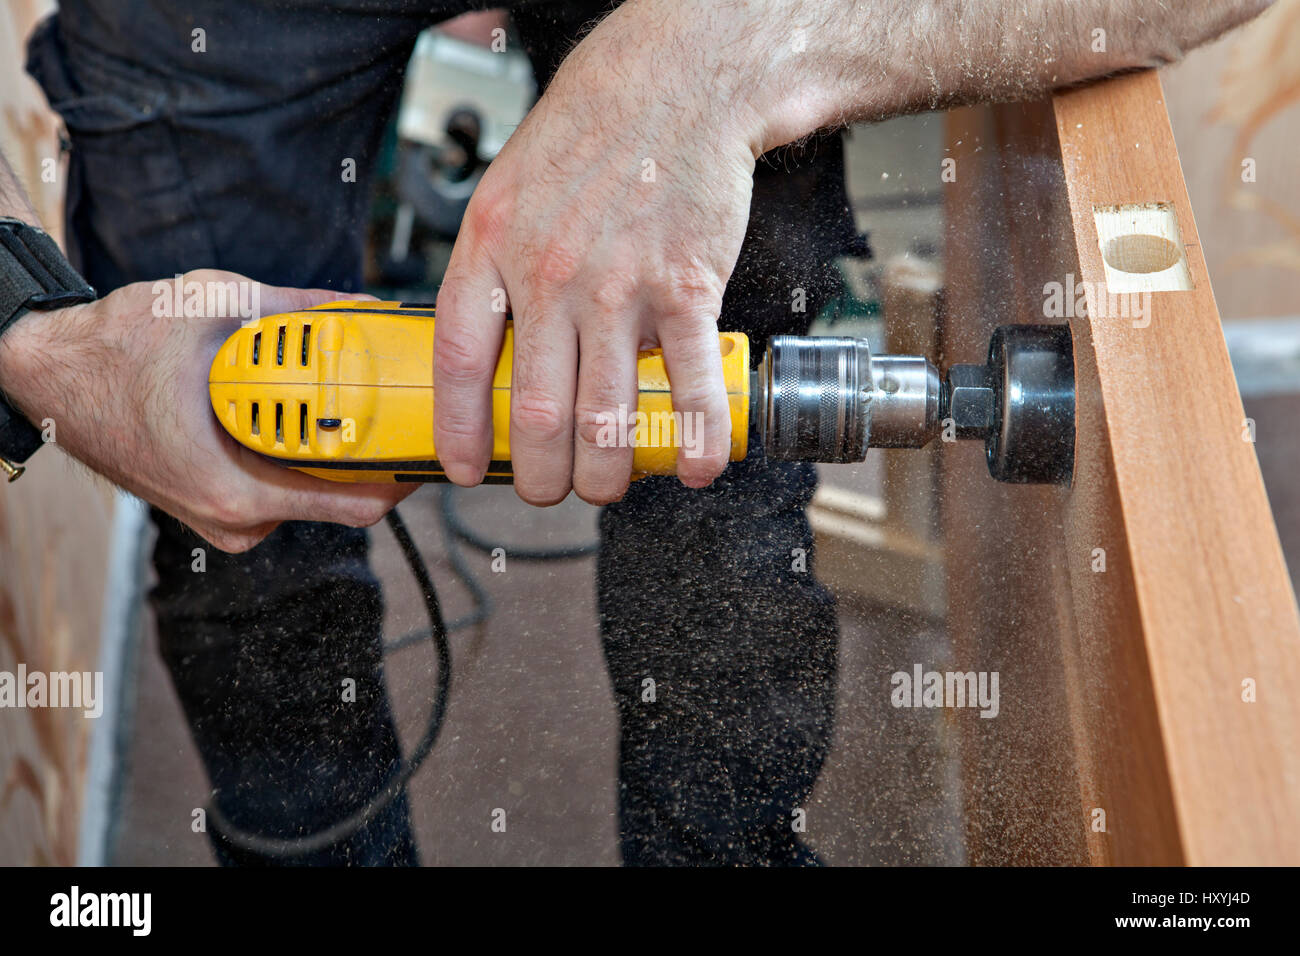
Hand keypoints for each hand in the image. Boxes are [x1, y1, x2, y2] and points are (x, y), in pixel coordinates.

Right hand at [0, 270, 412, 551]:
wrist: (47, 372)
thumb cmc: (112, 350)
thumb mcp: (215, 307)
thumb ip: (299, 310)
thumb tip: (364, 307)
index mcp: (236, 491)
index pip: (356, 505)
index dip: (404, 471)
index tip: (429, 436)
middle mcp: (235, 519)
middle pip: (341, 497)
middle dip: (370, 449)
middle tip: (395, 402)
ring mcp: (227, 517)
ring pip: (311, 488)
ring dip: (332, 445)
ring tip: (342, 396)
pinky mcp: (221, 503)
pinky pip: (282, 481)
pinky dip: (299, 447)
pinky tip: (299, 409)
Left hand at [433, 1, 765, 505]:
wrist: (675, 85)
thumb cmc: (591, 136)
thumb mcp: (507, 190)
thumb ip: (493, 269)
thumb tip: (492, 348)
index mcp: (491, 247)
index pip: (458, 361)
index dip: (458, 429)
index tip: (463, 467)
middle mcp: (548, 274)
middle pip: (537, 413)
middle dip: (541, 476)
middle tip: (549, 490)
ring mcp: (619, 286)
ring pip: (605, 418)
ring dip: (606, 474)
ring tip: (606, 485)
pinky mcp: (686, 288)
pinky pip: (691, 385)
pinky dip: (696, 440)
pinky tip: (697, 467)